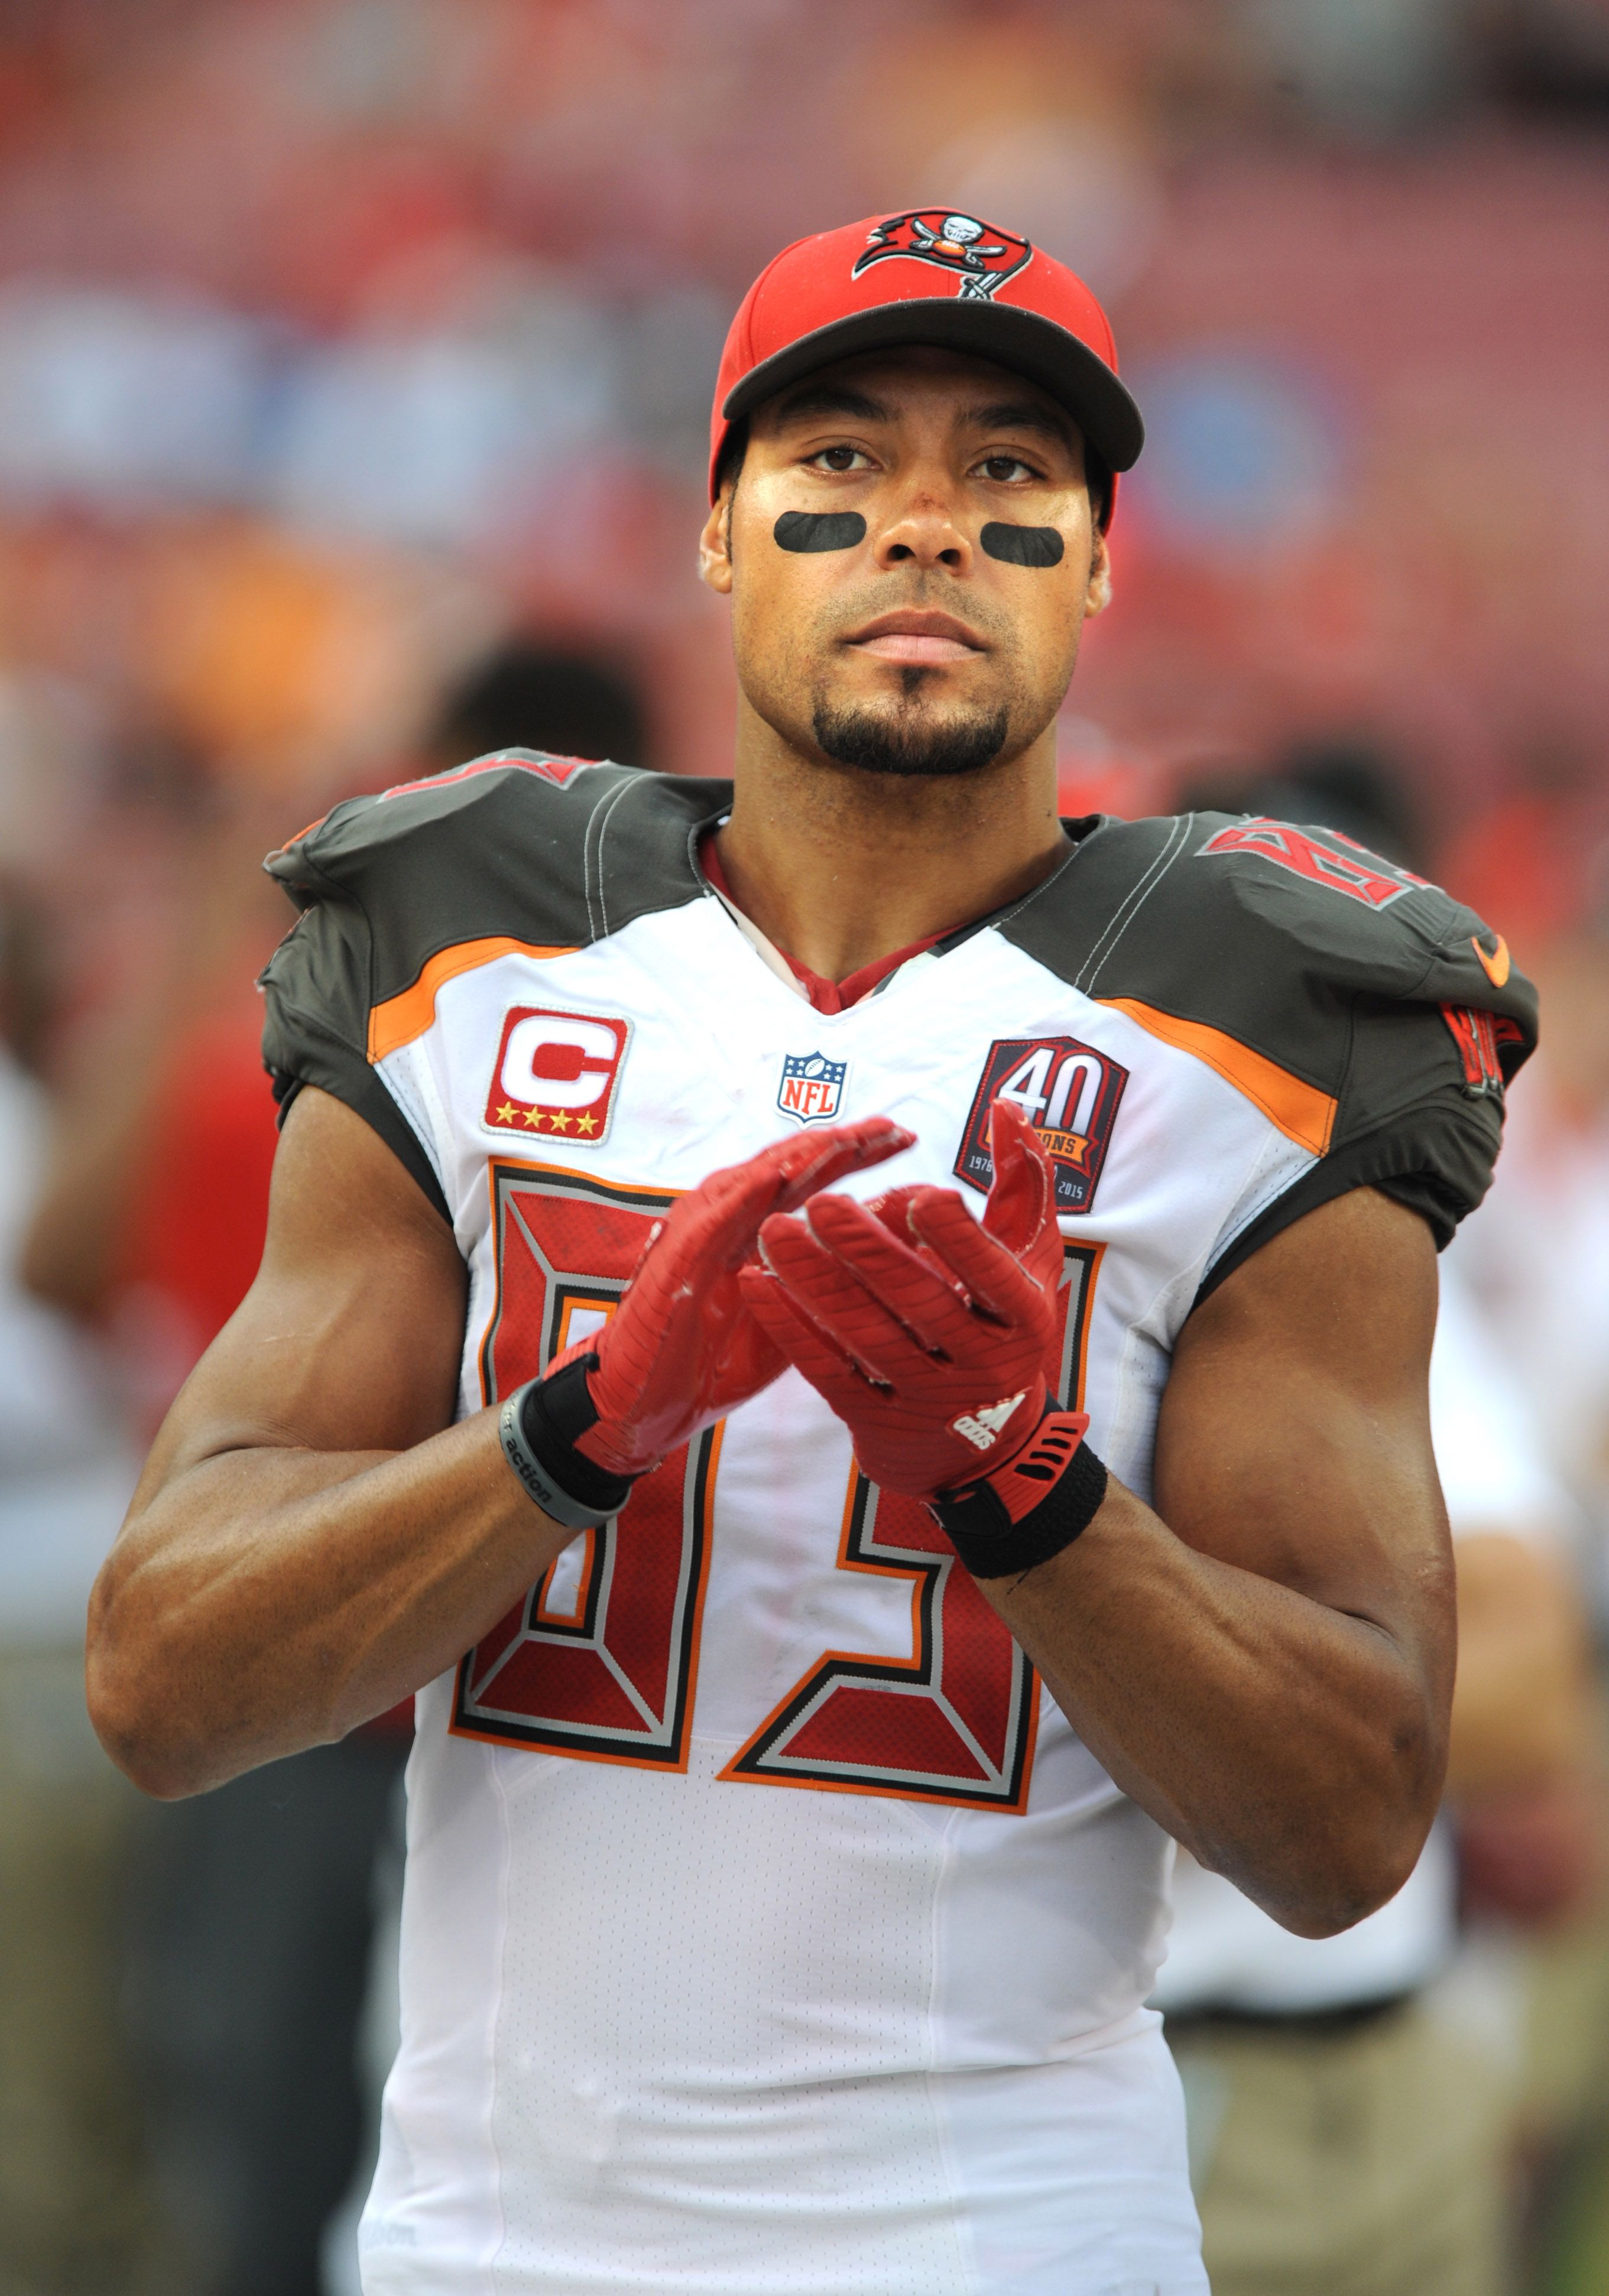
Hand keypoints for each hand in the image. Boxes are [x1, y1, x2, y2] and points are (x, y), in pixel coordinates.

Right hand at [565, 1117, 913, 1477]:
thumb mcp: (792, 1320)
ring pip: (756, 1179)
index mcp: (755, 1226)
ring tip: (849, 1138)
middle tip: (895, 1126)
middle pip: (792, 1163)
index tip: (908, 1137)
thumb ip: (828, 1286)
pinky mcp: (676, 1258)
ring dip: (802, 1156)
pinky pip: (713, 1220)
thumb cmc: (713, 1363)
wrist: (647, 1404)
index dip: (858, 1153)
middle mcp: (727, 1215)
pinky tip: (776, 1177)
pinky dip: (744, 1195)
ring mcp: (700, 1230)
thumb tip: (894, 1269)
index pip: (812, 1175)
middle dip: (844, 1142)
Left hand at [739, 1100, 1064, 1497]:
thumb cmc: (1004, 1322)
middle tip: (823, 1203)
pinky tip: (760, 1284)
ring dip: (816, 1282)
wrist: (984, 1446)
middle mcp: (978, 1362)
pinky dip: (792, 1328)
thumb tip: (1006, 1105)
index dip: (958, 1237)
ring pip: (865, 1336)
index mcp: (1021, 1317)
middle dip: (869, 1253)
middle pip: (920, 1302)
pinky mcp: (875, 1419)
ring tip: (775, 1232)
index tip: (920, 1194)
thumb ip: (1024, 1181)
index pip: (990, 1273)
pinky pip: (828, 1372)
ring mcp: (924, 1395)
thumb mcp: (1031, 1259)